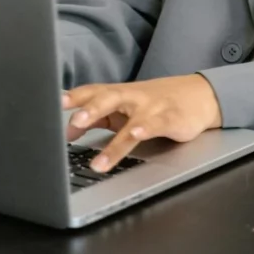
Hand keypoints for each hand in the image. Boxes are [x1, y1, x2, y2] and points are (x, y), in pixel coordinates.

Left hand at [62, 74, 222, 172]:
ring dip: (114, 142)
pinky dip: (146, 129)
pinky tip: (137, 136)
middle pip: (109, 98)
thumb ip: (98, 118)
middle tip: (72, 123)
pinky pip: (157, 125)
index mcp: (120, 93)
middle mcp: (133, 97)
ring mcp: (152, 107)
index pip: (93, 91)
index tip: (53, 103)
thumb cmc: (156, 102)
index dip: (74, 97)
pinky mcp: (171, 118)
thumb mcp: (125, 108)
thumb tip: (68, 130)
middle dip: (90, 110)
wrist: (199, 94)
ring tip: (98, 161)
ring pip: (131, 122)